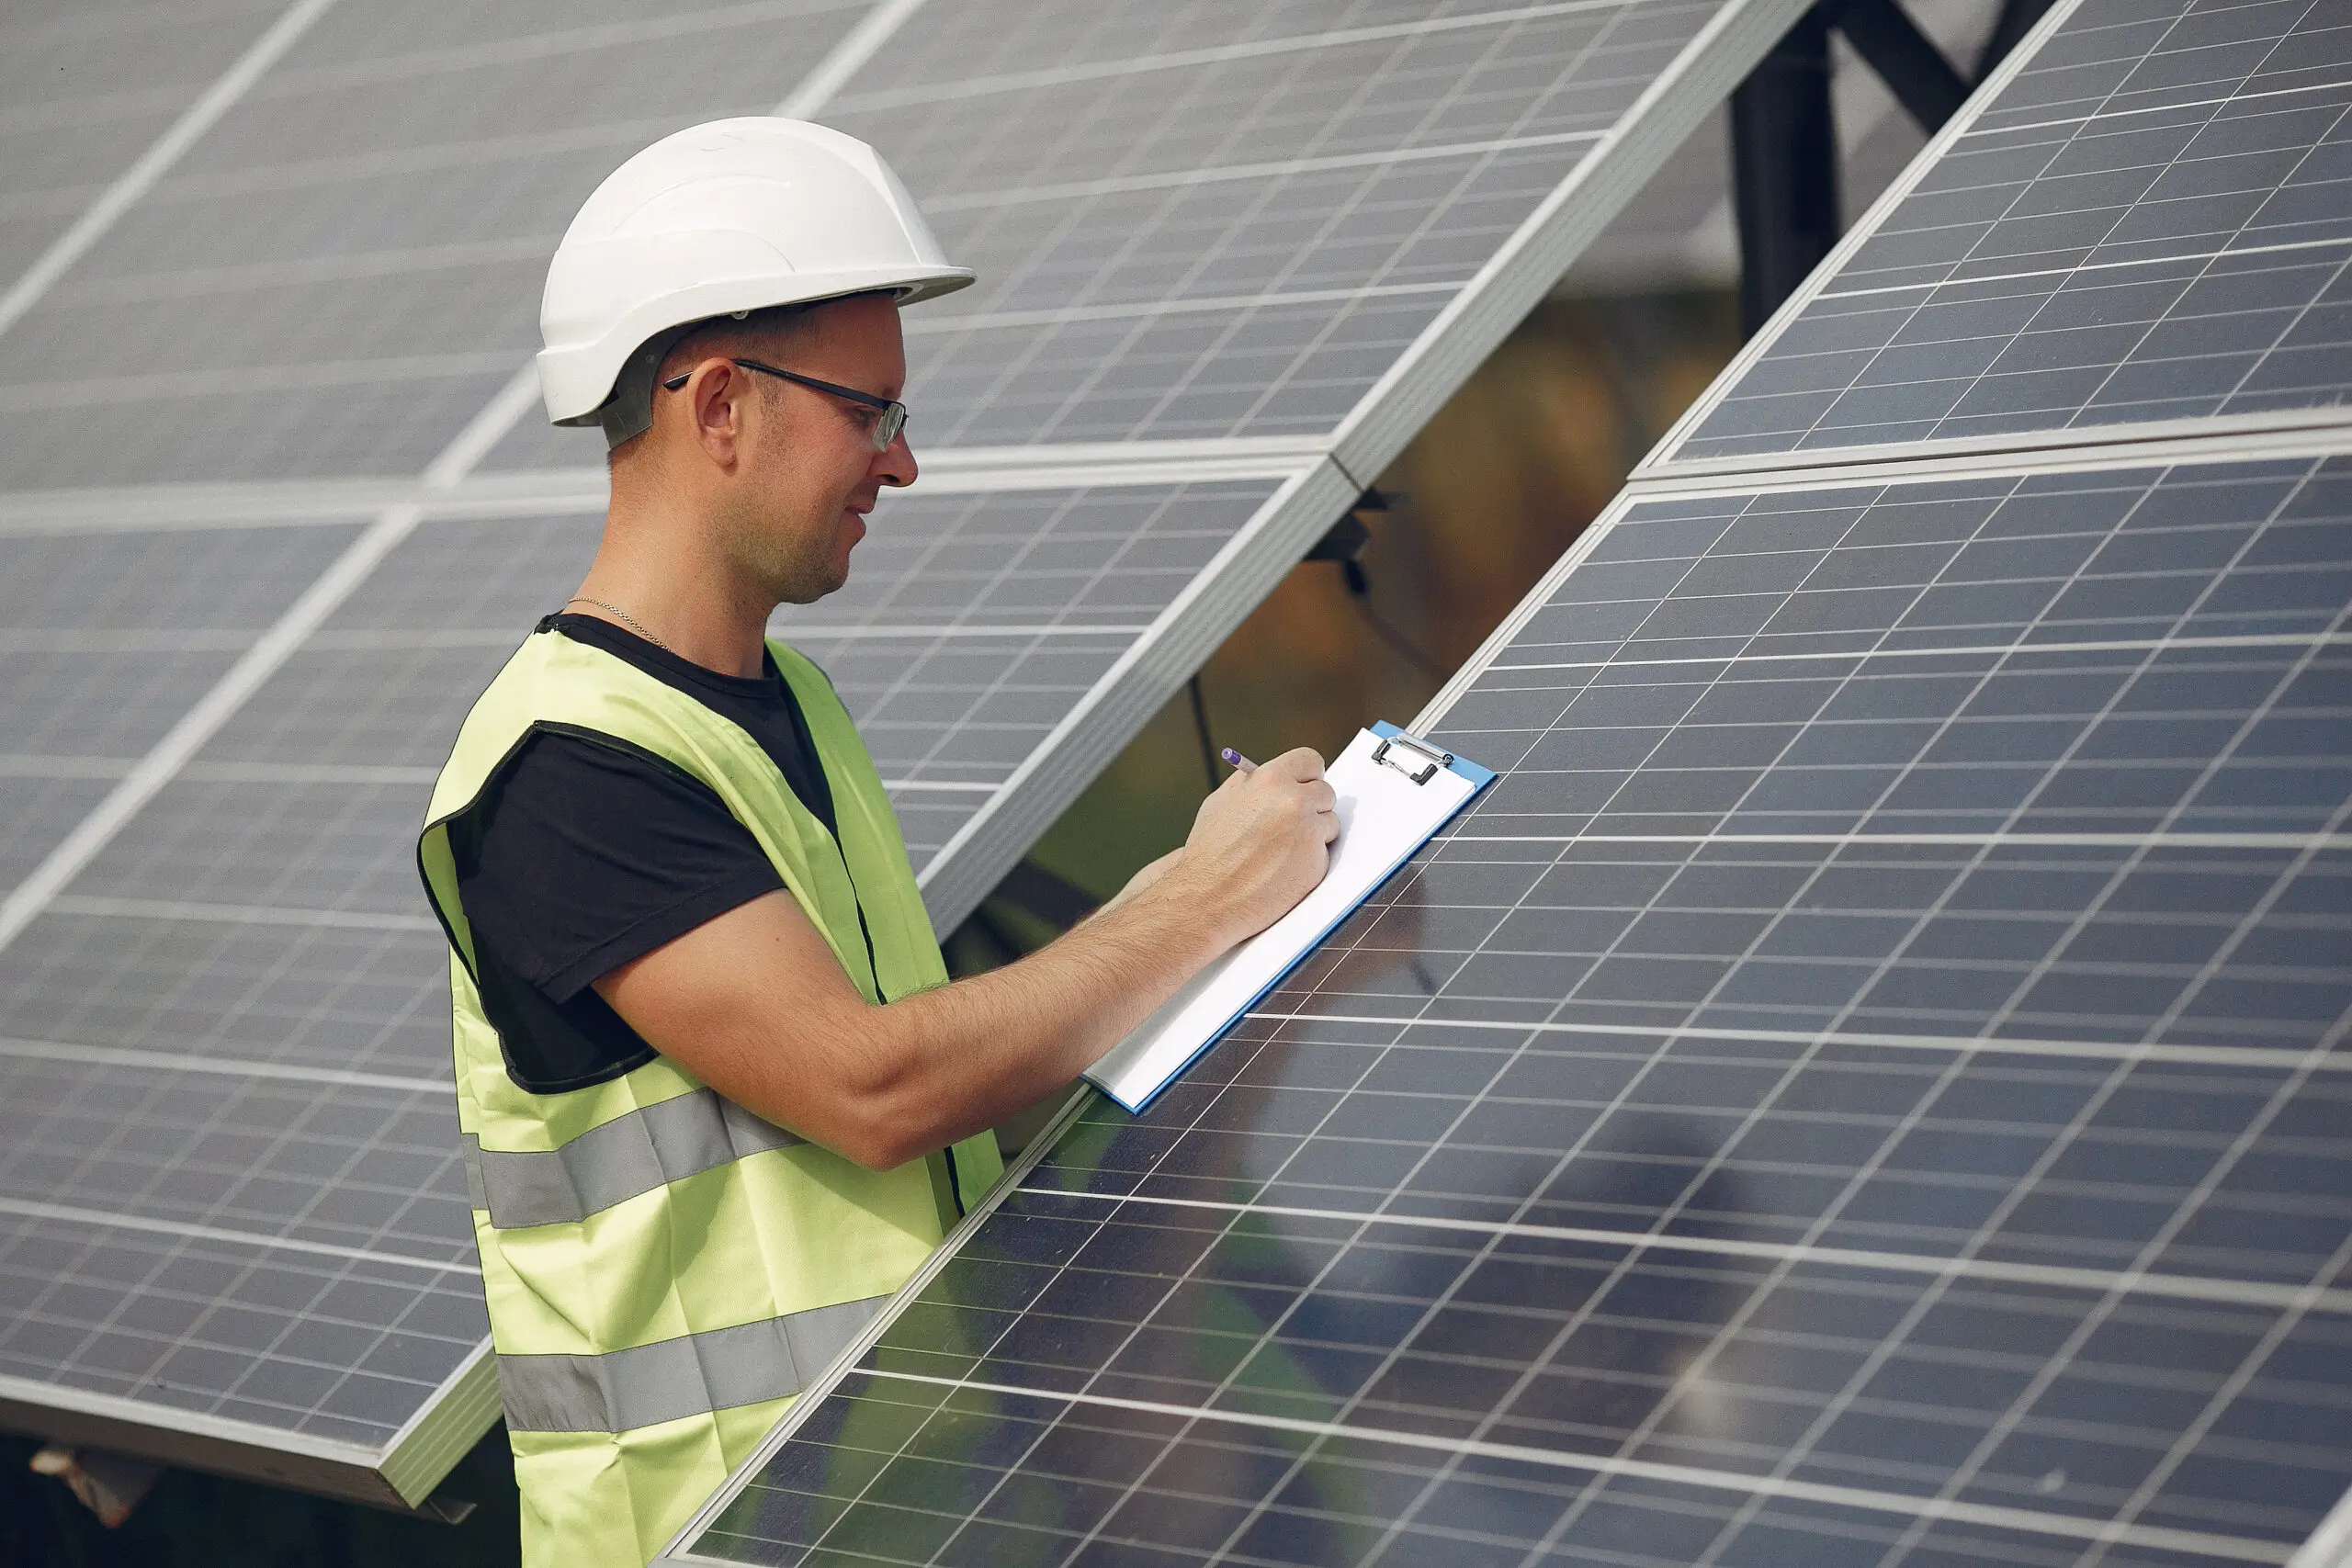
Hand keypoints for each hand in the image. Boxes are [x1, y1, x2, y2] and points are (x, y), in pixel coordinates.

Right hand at [1170, 746, 1337, 944]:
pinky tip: (1283, 869)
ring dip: (1314, 835)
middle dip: (1312, 807)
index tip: (1305, 787)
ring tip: (1280, 851)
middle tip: (1292, 825)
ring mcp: (1309, 831)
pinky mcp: (1317, 861)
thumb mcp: (1222, 801)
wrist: (1206, 896)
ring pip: (1329, 823)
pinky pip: (1325, 853)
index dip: (1307, 776)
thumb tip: (1277, 776)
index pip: (1310, 761)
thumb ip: (1253, 783)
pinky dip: (1310, 861)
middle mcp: (1294, 801)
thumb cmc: (1209, 852)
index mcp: (1270, 779)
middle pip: (1326, 792)